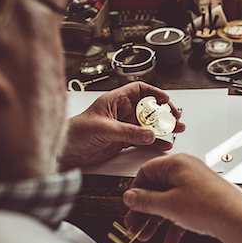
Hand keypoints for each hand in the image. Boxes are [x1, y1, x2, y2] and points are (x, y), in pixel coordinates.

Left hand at [58, 82, 184, 167]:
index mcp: (115, 100)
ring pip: (148, 125)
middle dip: (163, 112)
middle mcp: (121, 112)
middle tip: (175, 118)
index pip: (139, 90)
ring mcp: (123, 127)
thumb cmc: (75, 132)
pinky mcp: (123, 141)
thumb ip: (128, 132)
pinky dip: (154, 142)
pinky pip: (143, 139)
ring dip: (162, 127)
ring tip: (176, 130)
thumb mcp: (104, 129)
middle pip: (148, 108)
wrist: (65, 152)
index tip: (165, 100)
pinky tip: (163, 144)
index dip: (154, 93)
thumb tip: (149, 134)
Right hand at [122, 154, 241, 242]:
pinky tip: (169, 242)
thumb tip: (130, 197)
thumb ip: (145, 201)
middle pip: (157, 188)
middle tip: (135, 224)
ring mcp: (196, 184)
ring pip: (168, 201)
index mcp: (177, 163)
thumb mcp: (168, 205)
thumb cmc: (210, 205)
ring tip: (147, 236)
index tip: (130, 206)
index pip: (147, 171)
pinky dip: (174, 226)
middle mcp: (186, 170)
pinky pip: (182, 210)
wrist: (239, 220)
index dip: (136, 190)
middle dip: (144, 210)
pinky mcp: (203, 198)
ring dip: (156, 221)